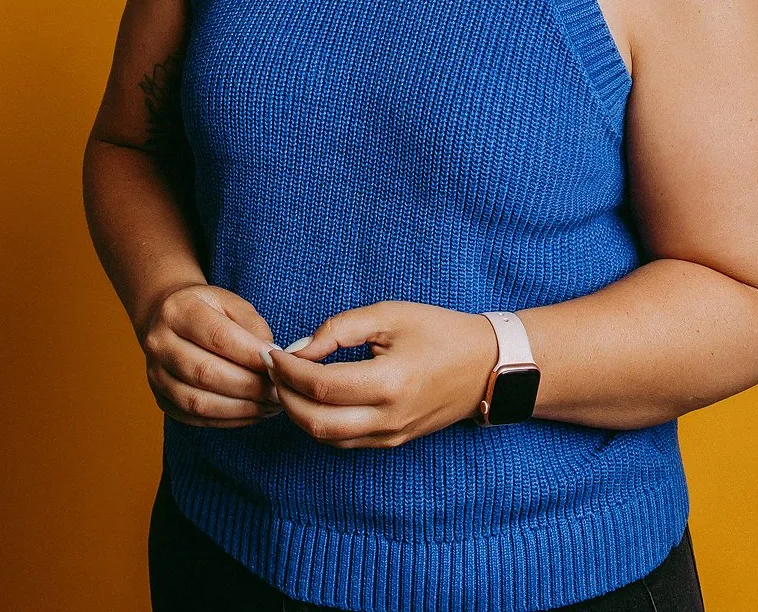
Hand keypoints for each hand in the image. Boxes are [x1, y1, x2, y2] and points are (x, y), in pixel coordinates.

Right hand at [138, 283, 283, 427]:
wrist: (166, 318)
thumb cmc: (206, 309)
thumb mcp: (230, 302)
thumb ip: (252, 325)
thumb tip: (271, 357)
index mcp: (178, 311)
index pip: (217, 336)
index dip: (250, 354)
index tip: (277, 363)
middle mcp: (159, 344)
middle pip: (206, 373)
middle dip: (249, 386)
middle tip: (278, 390)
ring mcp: (156, 375)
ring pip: (199, 402)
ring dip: (241, 408)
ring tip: (269, 405)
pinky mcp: (161, 400)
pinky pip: (196, 418)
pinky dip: (228, 419)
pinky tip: (251, 412)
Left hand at [265, 301, 498, 448]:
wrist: (485, 366)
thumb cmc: (438, 331)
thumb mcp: (389, 315)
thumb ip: (339, 329)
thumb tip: (300, 350)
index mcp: (389, 383)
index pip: (321, 387)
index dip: (288, 371)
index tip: (273, 353)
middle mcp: (387, 418)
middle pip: (315, 423)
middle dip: (284, 396)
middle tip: (271, 370)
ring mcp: (390, 435)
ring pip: (326, 438)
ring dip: (298, 413)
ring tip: (286, 382)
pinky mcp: (391, 441)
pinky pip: (344, 441)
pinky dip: (319, 423)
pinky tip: (311, 397)